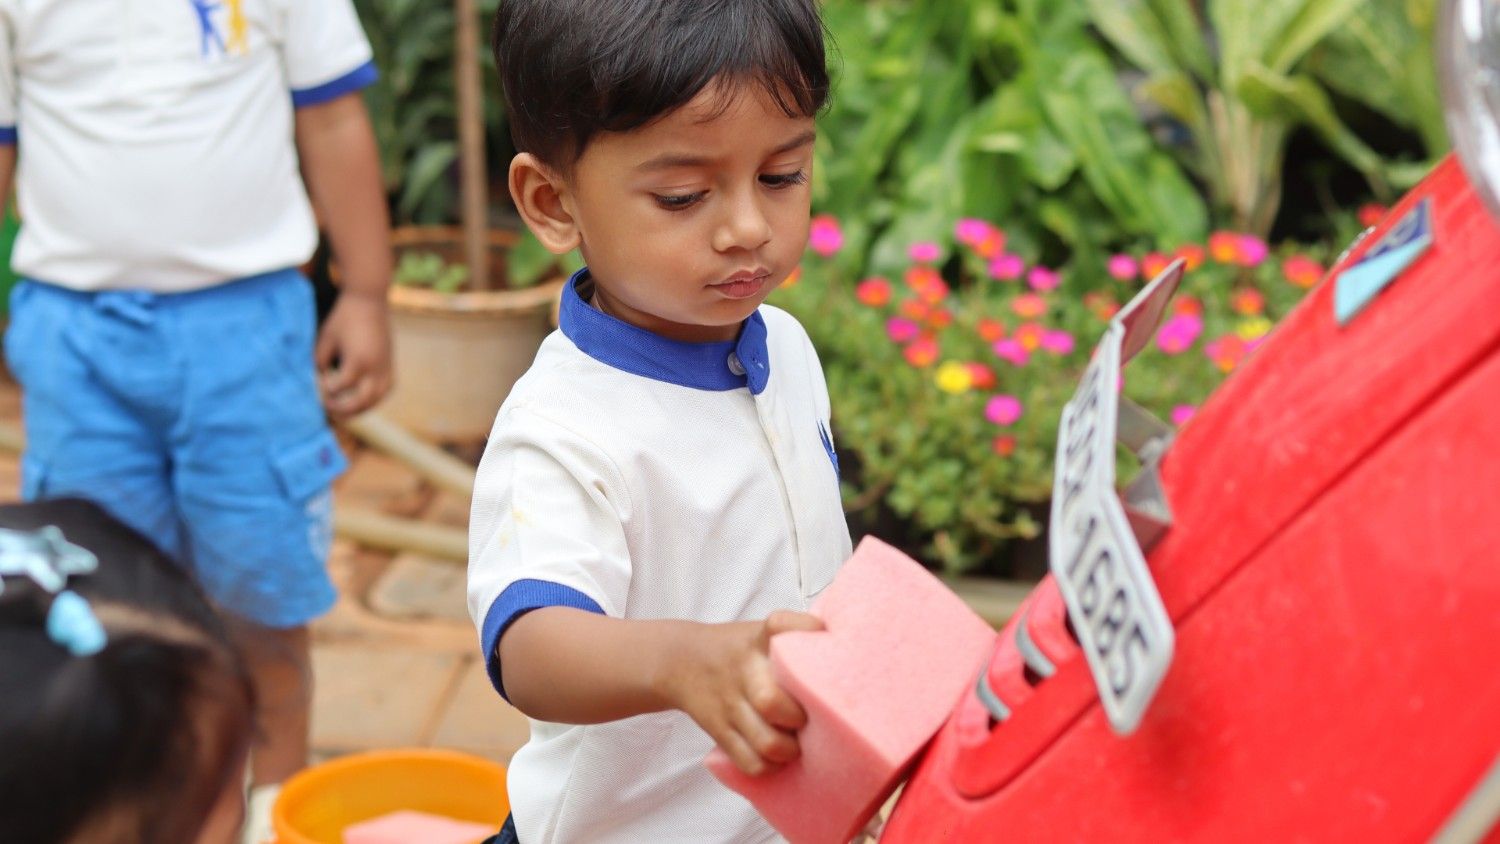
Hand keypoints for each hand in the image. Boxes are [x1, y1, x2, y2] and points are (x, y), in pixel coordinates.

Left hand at [315, 291, 392, 417]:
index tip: (317, 384)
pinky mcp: (391, 365)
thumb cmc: (344, 318)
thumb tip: (320, 381)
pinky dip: (373, 399)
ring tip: (344, 412)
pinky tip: (360, 400)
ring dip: (360, 409)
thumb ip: (321, 363)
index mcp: (358, 360)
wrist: (369, 300)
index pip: (340, 388)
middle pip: (360, 401)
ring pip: (376, 400)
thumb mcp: (325, 339)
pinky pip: (385, 390)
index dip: (326, 390)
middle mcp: (375, 368)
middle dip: (342, 409)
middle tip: (328, 409)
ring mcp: (386, 368)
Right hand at [659, 611, 823, 776]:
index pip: (779, 625)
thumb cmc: (739, 649)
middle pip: (772, 700)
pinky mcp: (719, 730)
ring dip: (789, 750)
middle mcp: (744, 670)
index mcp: (758, 639)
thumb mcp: (762, 633)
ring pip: (765, 742)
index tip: (823, 639)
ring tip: (798, 744)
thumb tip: (848, 647)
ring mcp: (729, 703)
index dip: (803, 629)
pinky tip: (778, 757)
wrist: (680, 660)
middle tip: (811, 718)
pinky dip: (769, 767)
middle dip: (799, 718)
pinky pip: (749, 761)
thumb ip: (798, 637)